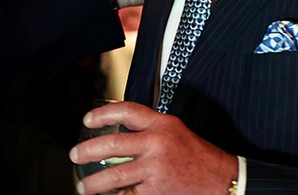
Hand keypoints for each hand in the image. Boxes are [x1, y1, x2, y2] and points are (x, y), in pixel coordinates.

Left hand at [70, 101, 235, 194]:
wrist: (222, 180)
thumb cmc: (197, 155)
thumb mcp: (174, 130)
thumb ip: (149, 129)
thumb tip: (119, 132)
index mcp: (161, 124)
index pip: (125, 111)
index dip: (102, 114)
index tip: (87, 120)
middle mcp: (156, 144)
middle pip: (112, 145)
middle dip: (88, 151)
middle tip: (75, 155)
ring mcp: (155, 169)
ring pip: (115, 176)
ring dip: (95, 183)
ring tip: (84, 186)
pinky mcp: (156, 191)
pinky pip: (129, 194)